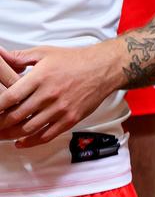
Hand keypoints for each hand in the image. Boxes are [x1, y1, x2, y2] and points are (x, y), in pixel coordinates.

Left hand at [0, 42, 122, 147]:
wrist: (102, 70)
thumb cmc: (74, 60)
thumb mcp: (44, 53)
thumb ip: (20, 57)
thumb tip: (1, 55)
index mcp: (40, 78)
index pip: (11, 97)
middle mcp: (49, 95)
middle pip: (18, 115)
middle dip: (2, 123)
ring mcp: (61, 109)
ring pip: (30, 128)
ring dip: (13, 134)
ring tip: (2, 135)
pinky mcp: (71, 119)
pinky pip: (48, 135)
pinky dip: (32, 141)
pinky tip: (22, 143)